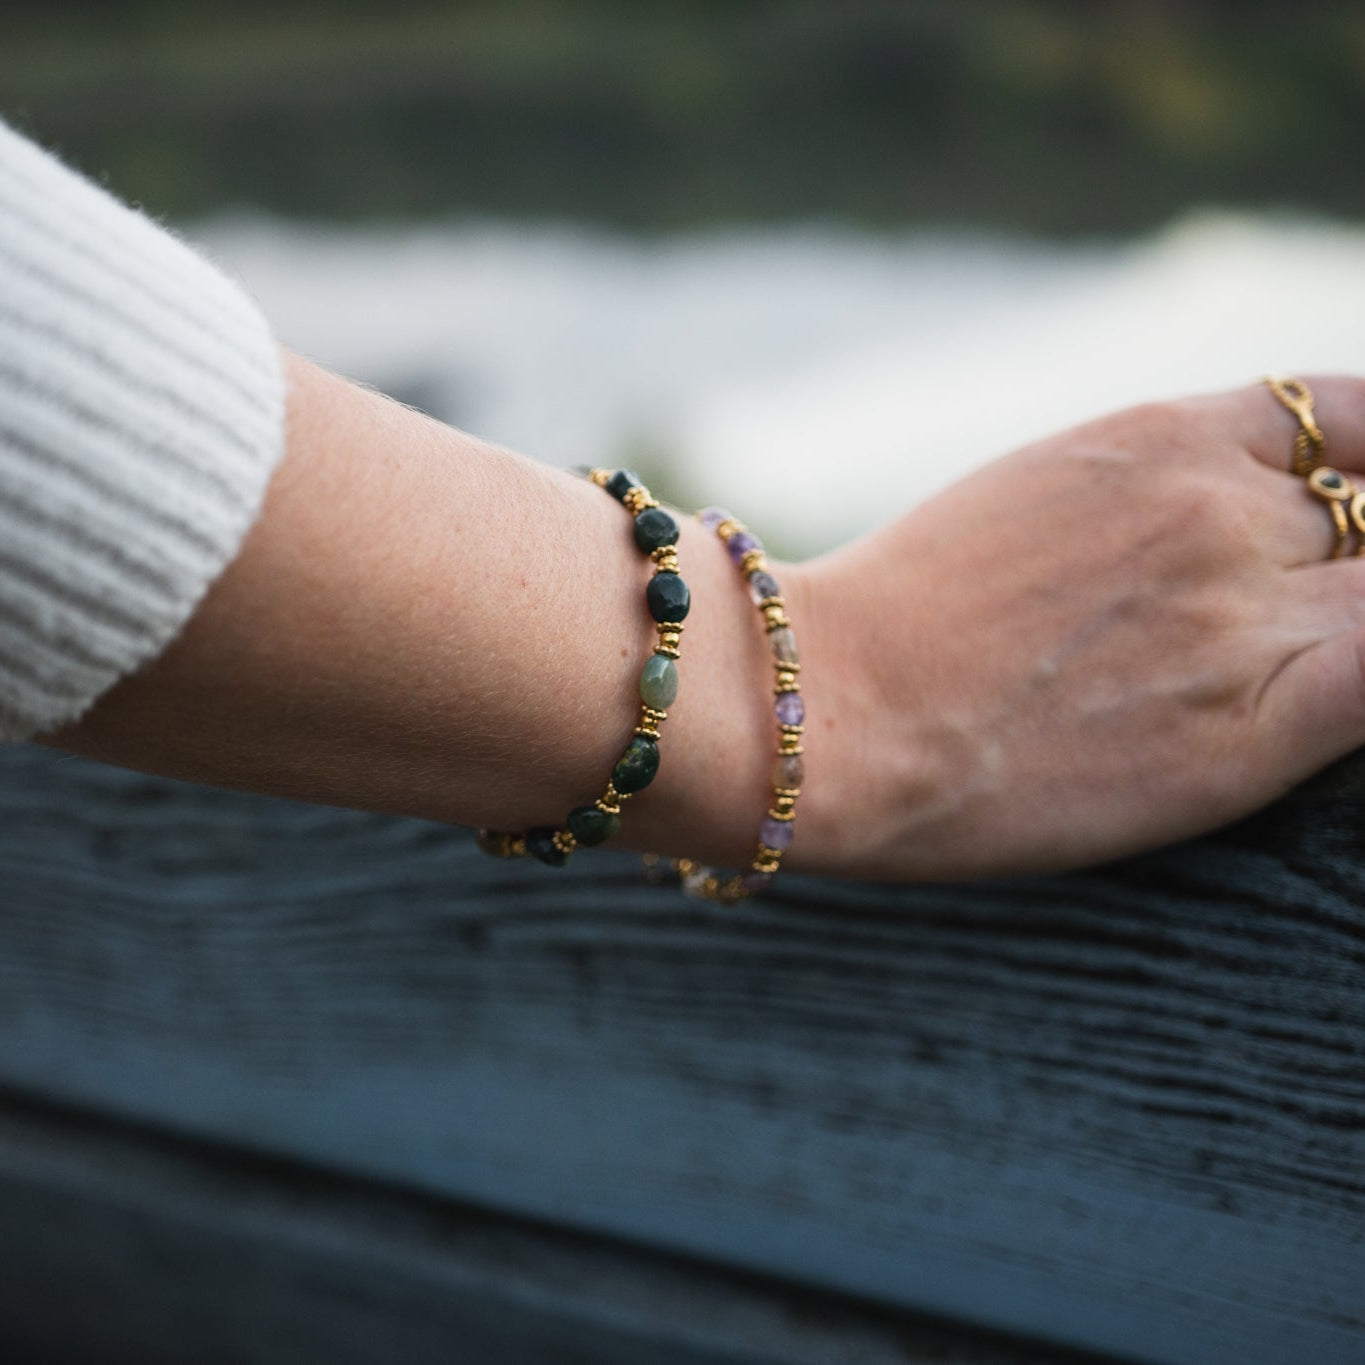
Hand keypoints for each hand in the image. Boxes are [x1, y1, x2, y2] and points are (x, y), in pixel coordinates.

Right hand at [786, 377, 1364, 879]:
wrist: (824, 709)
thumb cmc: (890, 621)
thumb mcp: (1024, 500)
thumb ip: (1135, 499)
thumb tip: (1191, 535)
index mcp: (1161, 437)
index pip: (1354, 417)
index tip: (1361, 512)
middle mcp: (1220, 508)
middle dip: (1357, 563)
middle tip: (1293, 617)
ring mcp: (1240, 613)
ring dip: (1355, 623)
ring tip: (1281, 671)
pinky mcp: (1248, 731)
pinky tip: (1328, 701)